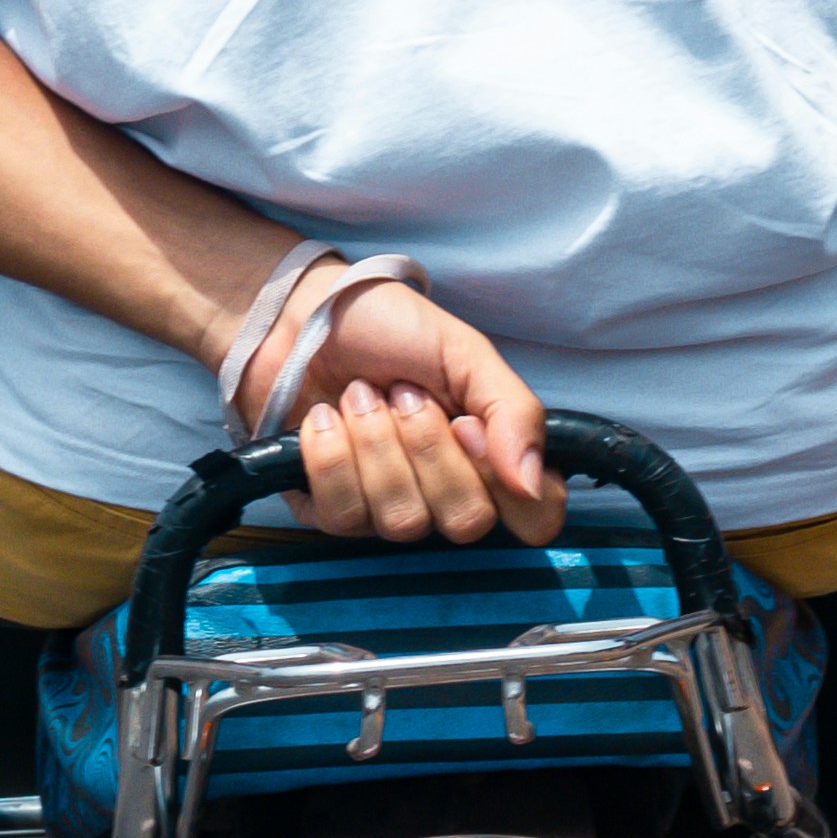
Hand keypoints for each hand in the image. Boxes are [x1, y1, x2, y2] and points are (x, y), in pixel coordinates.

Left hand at [270, 276, 562, 549]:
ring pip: (402, 522)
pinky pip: (343, 517)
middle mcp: (446, 495)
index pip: (535, 522)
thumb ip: (514, 412)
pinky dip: (330, 456)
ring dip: (375, 444)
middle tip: (403, 393)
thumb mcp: (466, 353)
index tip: (465, 423)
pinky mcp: (330, 512)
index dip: (503, 482)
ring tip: (358, 395)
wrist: (301, 314)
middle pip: (466, 522)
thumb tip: (532, 486)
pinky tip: (322, 419)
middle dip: (427, 447)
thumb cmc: (390, 330)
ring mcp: (388, 509)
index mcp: (492, 458)